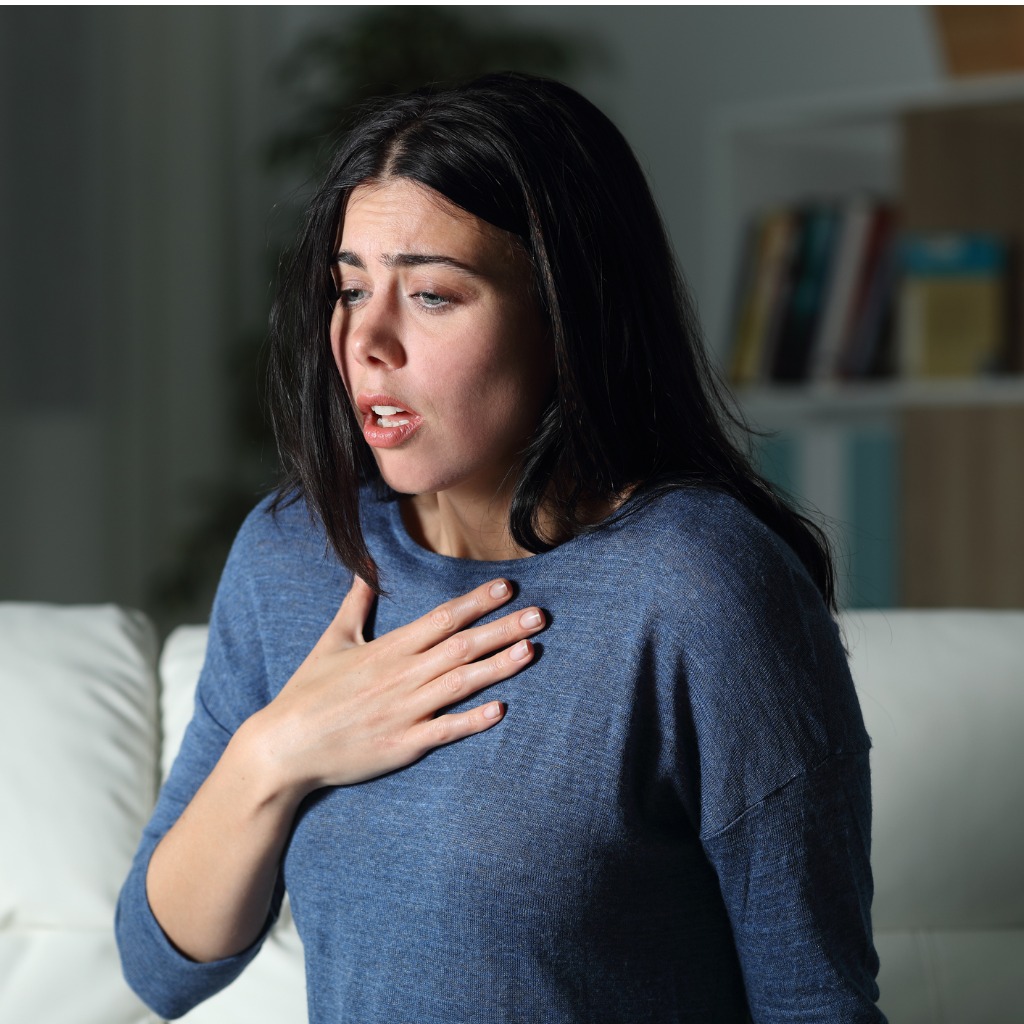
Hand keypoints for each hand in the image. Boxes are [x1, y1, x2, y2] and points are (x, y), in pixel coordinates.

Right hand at [251, 576, 543, 792]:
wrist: (284, 746)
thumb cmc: (307, 693)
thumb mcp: (331, 641)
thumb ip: (355, 605)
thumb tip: (366, 571)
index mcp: (388, 649)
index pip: (441, 618)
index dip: (476, 602)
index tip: (507, 588)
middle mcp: (402, 676)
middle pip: (461, 647)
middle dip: (503, 629)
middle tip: (540, 615)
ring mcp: (405, 712)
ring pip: (461, 684)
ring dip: (498, 667)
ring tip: (531, 650)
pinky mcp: (403, 744)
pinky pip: (445, 731)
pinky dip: (472, 721)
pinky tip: (500, 710)